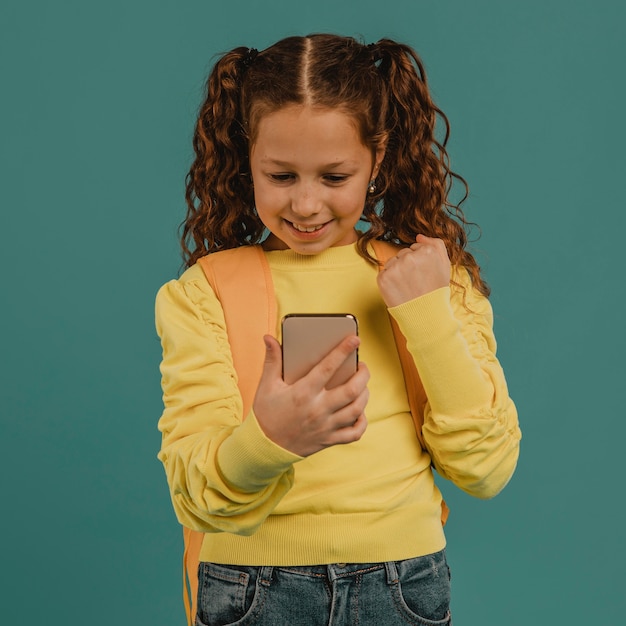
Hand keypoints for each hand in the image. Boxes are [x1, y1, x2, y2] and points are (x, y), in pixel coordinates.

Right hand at [252, 335, 369, 456]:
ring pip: (357, 409)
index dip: (343, 351)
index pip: (328, 368)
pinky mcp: (329, 440)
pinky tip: (360, 411)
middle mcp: (318, 409)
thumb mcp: (266, 385)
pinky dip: (362, 422)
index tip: (354, 339)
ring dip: (365, 394)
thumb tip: (269, 338)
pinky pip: (354, 433)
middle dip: (363, 374)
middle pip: (351, 390)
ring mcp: (326, 426)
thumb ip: (272, 360)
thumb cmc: (266, 413)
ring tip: (362, 384)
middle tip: (362, 366)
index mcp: (303, 393)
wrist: (264, 447)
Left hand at [377, 234, 450, 306]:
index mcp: (427, 251)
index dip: (420, 262)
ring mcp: (396, 267)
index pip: (415, 248)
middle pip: (403, 254)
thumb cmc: (436, 291)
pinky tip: (399, 290)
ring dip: (397, 272)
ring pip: (393, 262)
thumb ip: (436, 245)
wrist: (426, 315)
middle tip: (416, 282)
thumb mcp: (445, 265)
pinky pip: (384, 273)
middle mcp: (410, 256)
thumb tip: (419, 236)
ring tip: (407, 286)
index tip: (424, 274)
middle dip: (408, 265)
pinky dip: (389, 281)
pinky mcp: (383, 278)